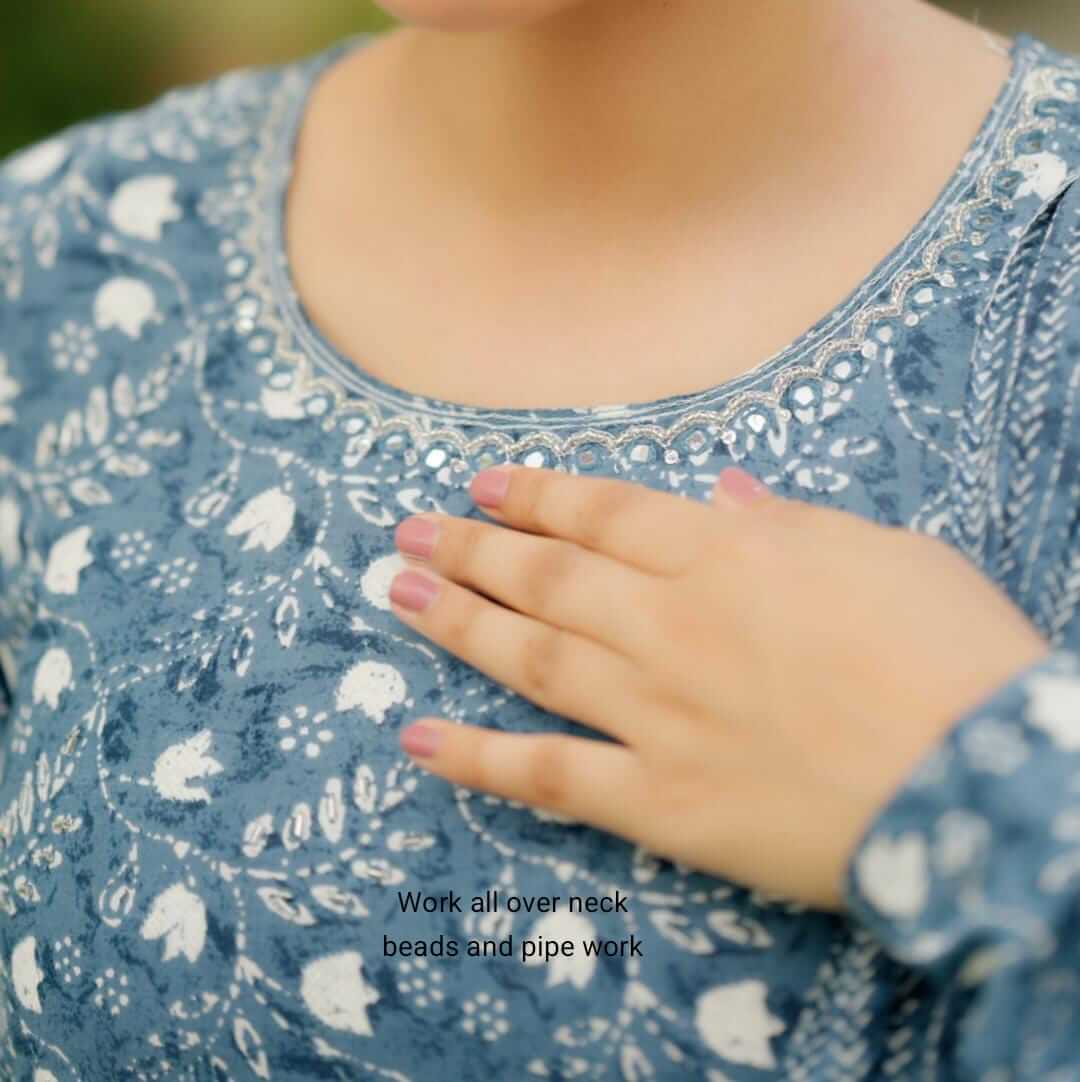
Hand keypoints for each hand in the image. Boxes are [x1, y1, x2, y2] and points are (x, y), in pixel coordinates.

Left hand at [386, 464, 1050, 910]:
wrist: (983, 785)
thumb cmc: (951, 655)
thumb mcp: (883, 554)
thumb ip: (788, 523)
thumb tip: (724, 492)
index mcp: (725, 556)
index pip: (602, 514)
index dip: (535, 496)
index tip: (482, 486)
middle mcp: (670, 625)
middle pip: (547, 577)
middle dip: (472, 549)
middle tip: (409, 533)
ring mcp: (655, 714)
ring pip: (530, 657)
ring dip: (456, 622)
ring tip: (396, 594)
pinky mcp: (659, 802)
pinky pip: (548, 776)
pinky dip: (476, 756)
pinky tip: (415, 736)